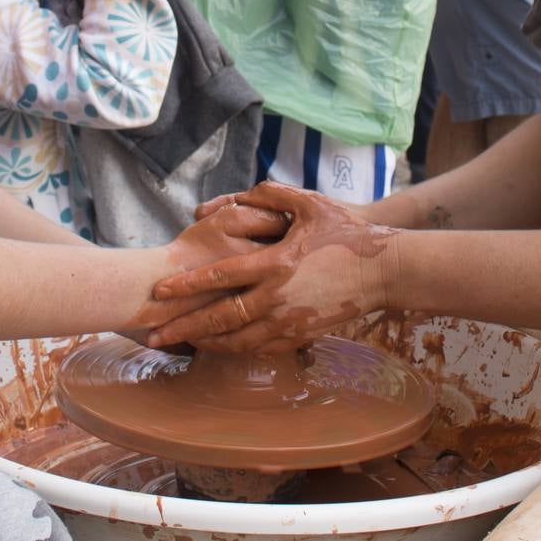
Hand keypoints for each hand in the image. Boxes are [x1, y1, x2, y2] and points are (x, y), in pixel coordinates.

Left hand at [146, 182, 397, 352]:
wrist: (385, 270)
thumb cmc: (347, 233)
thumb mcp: (309, 203)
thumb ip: (272, 194)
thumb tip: (244, 190)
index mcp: (275, 263)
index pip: (220, 277)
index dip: (187, 285)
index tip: (160, 291)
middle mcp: (277, 297)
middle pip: (221, 318)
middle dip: (185, 327)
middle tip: (155, 334)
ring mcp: (290, 320)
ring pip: (239, 340)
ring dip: (208, 343)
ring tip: (183, 345)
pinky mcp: (303, 333)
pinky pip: (263, 348)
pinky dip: (239, 349)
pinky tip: (223, 348)